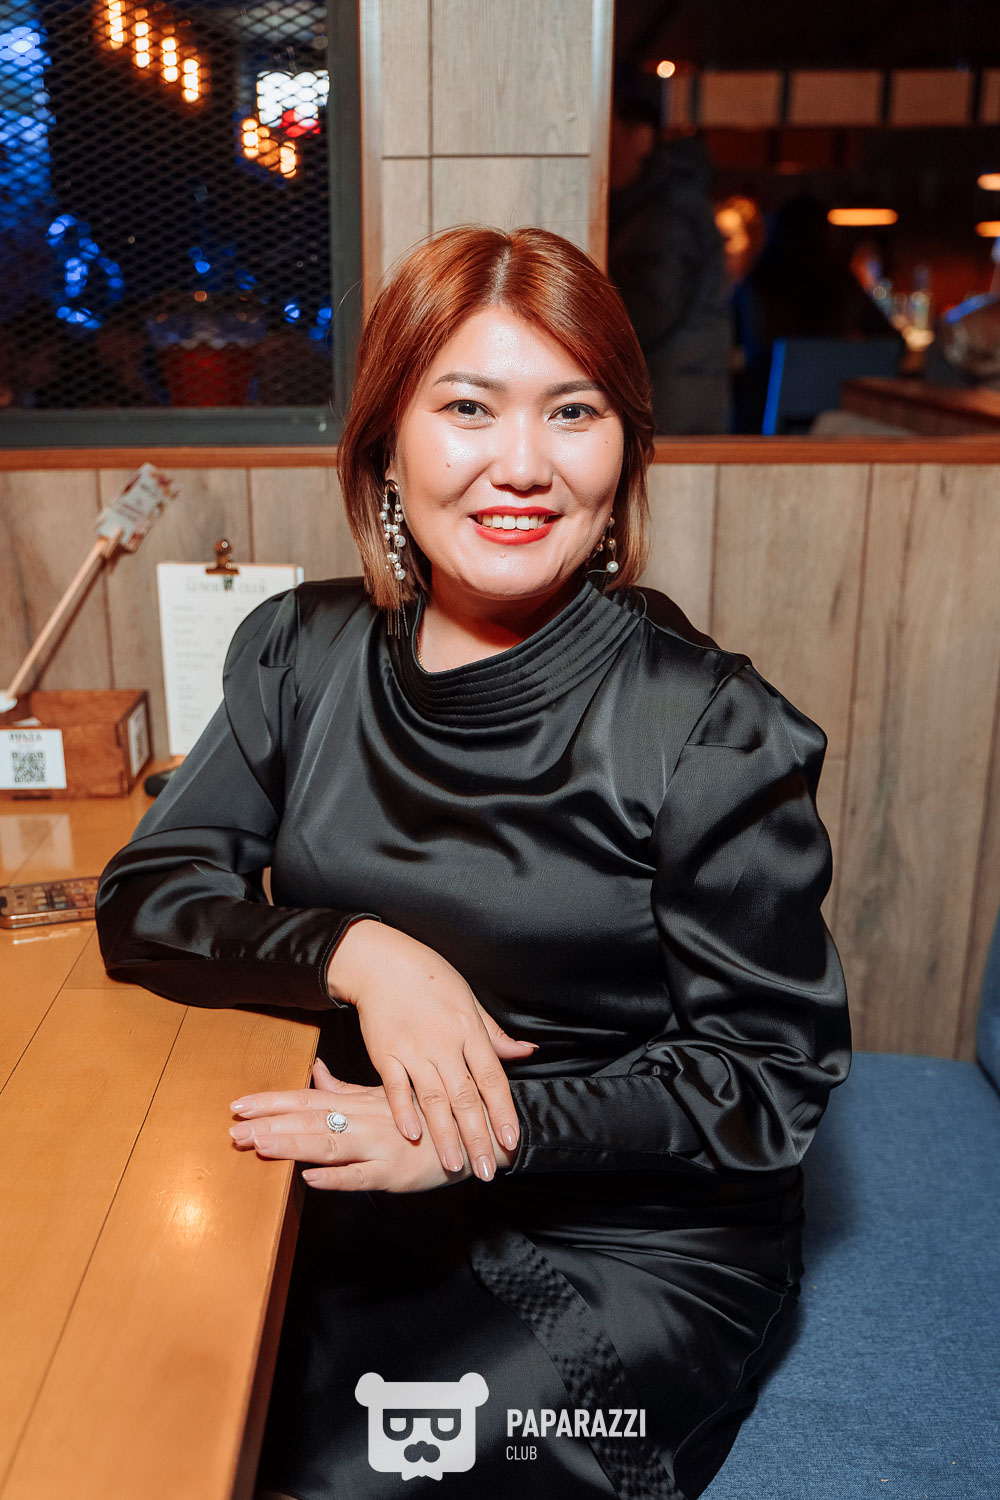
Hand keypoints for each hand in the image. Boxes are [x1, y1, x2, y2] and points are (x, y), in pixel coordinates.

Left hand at [228, 1061, 515, 1192]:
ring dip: (293, 1146)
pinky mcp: (396, 1173)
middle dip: (271, 1125)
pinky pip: (363, 1176)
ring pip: (329, 1145)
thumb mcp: (384, 1095)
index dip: (273, 1102)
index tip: (238, 1105)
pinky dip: (338, 1177)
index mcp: (360, 1102)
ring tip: (260, 1147)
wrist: (476, 1133)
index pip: (308, 1099)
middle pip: (311, 1121)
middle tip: (234, 1131)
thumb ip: (344, 1088)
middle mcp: (365, 1120)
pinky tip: (311, 1179)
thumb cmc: (427, 1115)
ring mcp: (379, 1146)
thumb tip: (314, 1070)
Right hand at [327, 920, 535, 1182]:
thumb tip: (527, 1052)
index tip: (510, 1141)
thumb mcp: (470, 1000)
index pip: (492, 1079)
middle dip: (477, 1137)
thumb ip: (495, 1035)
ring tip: (454, 1164)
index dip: (502, 1112)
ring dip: (444, 1135)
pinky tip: (412, 1135)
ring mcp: (413, 1048)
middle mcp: (445, 1042)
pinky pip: (395, 1087)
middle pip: (465, 1097)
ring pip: (433, 1099)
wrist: (383, 962)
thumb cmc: (430, 979)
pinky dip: (403, 1111)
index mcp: (470, 1030)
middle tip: (485, 1170)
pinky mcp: (384, 1052)